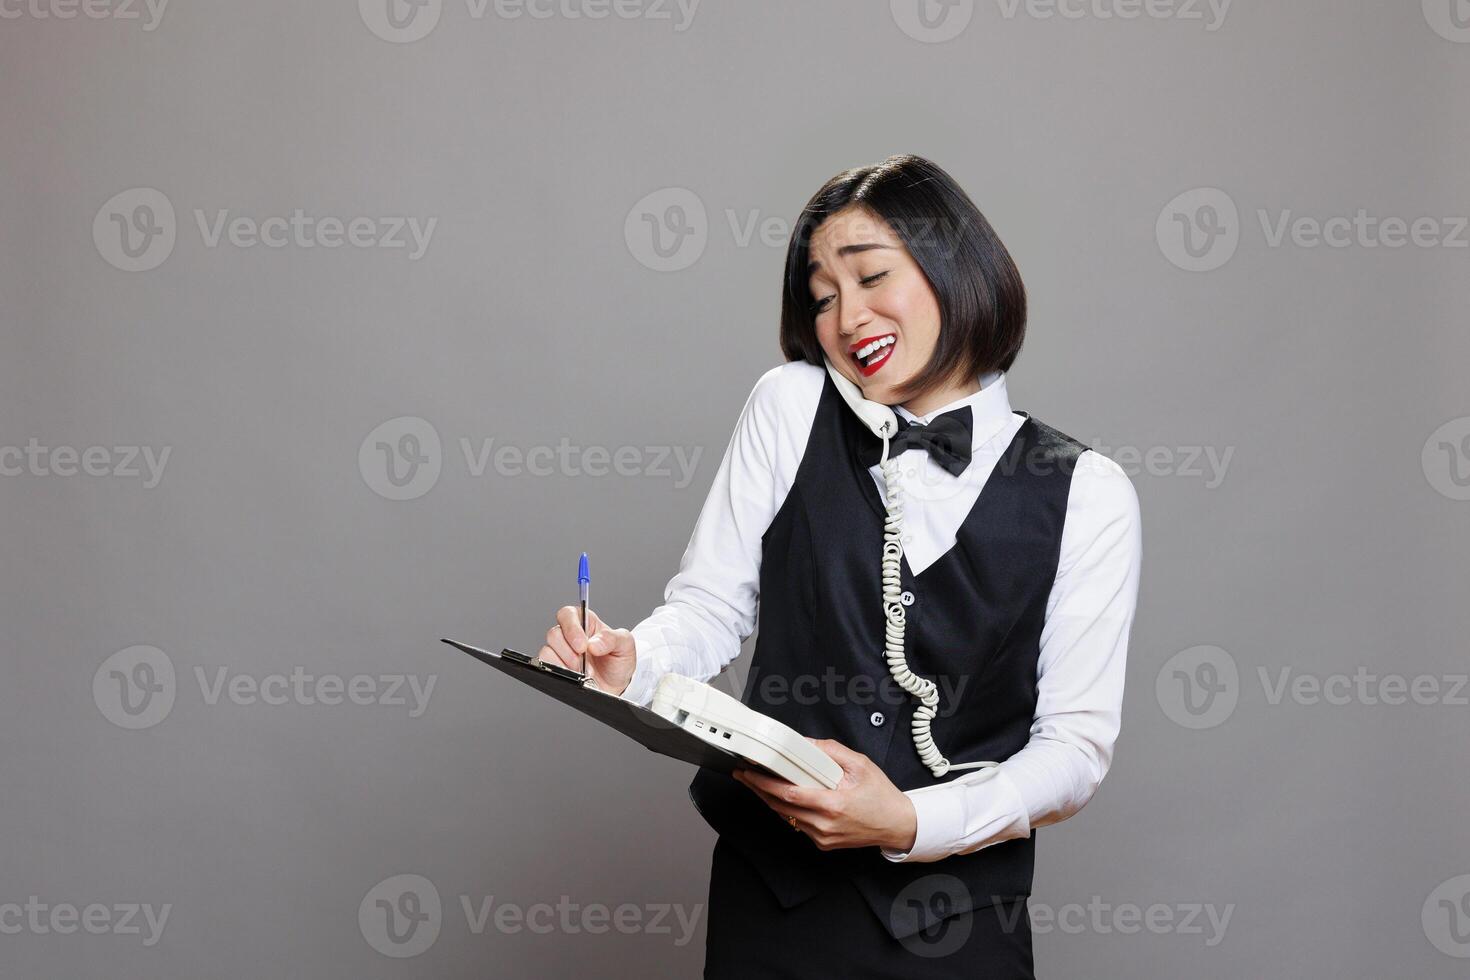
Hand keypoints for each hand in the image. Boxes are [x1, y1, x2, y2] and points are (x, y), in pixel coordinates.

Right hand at [537, 606, 636, 695]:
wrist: (616, 688)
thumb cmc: (618, 662)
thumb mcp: (625, 645)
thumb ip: (612, 639)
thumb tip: (593, 644)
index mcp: (585, 622)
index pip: (568, 614)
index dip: (571, 628)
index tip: (582, 646)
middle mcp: (569, 635)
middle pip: (554, 634)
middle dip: (570, 652)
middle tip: (584, 663)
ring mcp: (560, 652)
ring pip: (547, 651)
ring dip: (565, 664)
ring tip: (582, 673)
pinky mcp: (555, 668)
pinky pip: (546, 667)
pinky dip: (559, 673)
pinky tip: (573, 677)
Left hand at [733, 738, 917, 852]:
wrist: (897, 825)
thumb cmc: (881, 795)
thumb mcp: (861, 764)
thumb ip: (831, 751)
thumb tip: (806, 743)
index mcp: (833, 804)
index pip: (788, 794)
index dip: (764, 783)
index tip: (750, 772)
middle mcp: (825, 824)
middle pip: (780, 807)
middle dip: (758, 789)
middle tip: (744, 774)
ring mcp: (822, 837)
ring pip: (786, 818)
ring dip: (769, 800)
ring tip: (756, 783)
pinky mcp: (823, 843)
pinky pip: (798, 825)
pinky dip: (787, 811)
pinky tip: (780, 798)